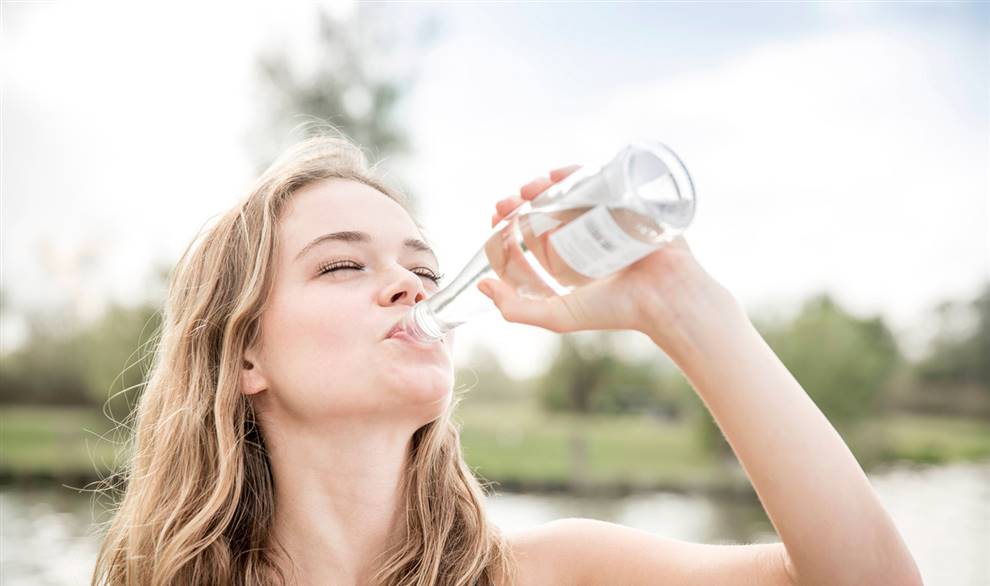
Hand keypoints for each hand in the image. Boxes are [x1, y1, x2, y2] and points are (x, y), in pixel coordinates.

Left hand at [477, 165, 735, 350]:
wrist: (665, 296)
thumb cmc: (617, 310)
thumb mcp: (558, 315)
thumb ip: (516, 310)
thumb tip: (481, 286)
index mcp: (571, 264)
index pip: (532, 239)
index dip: (509, 228)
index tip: (495, 219)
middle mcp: (586, 239)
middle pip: (546, 213)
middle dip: (522, 205)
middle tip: (506, 203)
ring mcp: (607, 219)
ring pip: (567, 195)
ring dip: (543, 187)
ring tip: (528, 189)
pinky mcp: (627, 203)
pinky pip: (597, 181)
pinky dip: (575, 173)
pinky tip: (555, 175)